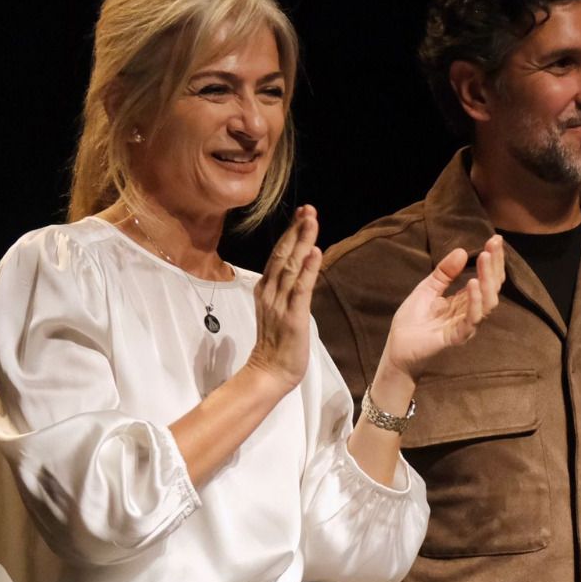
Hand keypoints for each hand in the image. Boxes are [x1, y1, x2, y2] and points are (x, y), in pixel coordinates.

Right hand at [244, 204, 320, 392]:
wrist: (269, 372)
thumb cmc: (276, 342)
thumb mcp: (277, 308)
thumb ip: (283, 288)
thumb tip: (296, 268)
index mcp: (265, 288)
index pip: (278, 255)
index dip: (290, 233)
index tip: (302, 213)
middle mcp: (270, 291)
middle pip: (282, 255)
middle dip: (296, 230)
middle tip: (308, 209)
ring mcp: (280, 303)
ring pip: (291, 266)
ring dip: (302, 242)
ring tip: (311, 220)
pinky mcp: (293, 316)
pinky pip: (300, 289)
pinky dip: (308, 269)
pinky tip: (315, 251)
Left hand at [377, 236, 504, 380]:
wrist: (397, 347)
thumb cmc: (413, 321)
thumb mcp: (427, 288)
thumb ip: (444, 273)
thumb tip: (462, 251)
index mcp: (465, 301)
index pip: (486, 278)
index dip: (492, 260)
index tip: (495, 239)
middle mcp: (470, 312)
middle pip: (492, 288)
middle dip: (494, 266)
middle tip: (493, 245)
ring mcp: (465, 325)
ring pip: (487, 303)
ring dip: (488, 280)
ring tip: (485, 260)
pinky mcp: (455, 337)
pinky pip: (471, 321)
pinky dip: (475, 302)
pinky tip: (473, 284)